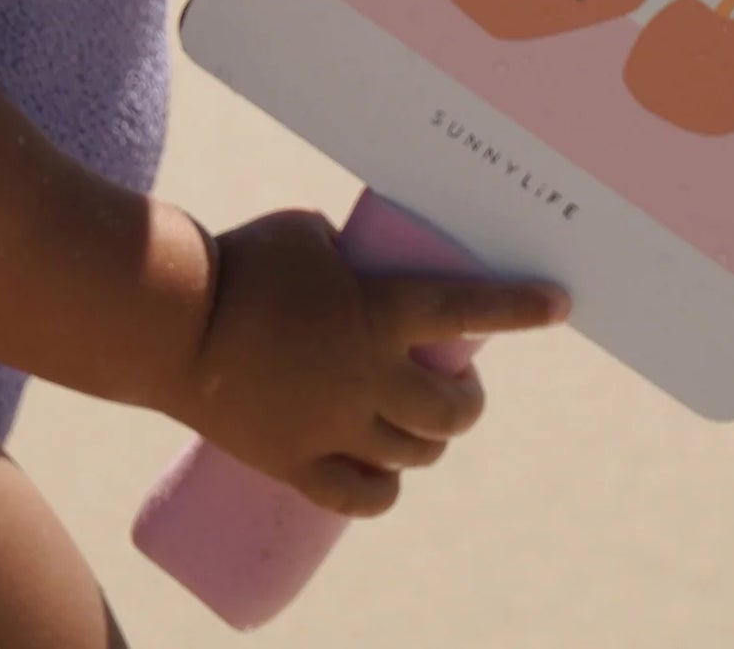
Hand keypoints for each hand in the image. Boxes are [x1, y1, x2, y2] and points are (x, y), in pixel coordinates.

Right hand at [156, 207, 567, 517]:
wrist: (173, 322)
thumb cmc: (241, 260)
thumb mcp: (307, 234)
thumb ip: (347, 255)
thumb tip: (360, 263)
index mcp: (378, 313)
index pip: (467, 311)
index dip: (518, 309)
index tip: (560, 304)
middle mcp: (369, 376)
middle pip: (451, 410)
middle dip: (467, 404)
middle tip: (459, 393)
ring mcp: (336, 427)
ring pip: (416, 455)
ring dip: (433, 443)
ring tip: (426, 431)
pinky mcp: (297, 464)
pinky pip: (360, 498)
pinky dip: (383, 492)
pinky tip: (387, 482)